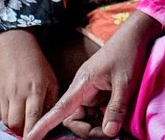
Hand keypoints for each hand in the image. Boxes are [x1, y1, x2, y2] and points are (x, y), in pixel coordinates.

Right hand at [0, 28, 59, 136]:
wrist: (15, 48)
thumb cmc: (37, 66)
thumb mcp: (51, 82)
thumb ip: (50, 103)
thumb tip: (48, 123)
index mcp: (35, 90)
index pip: (32, 118)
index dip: (33, 133)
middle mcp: (17, 93)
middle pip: (15, 124)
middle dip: (22, 132)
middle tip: (28, 131)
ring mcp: (4, 94)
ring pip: (6, 121)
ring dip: (14, 125)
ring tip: (23, 119)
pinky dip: (7, 116)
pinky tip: (15, 109)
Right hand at [25, 11, 162, 139]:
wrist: (134, 35)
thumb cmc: (127, 53)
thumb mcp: (125, 82)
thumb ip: (116, 108)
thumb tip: (109, 133)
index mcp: (83, 84)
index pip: (59, 109)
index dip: (44, 124)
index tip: (29, 138)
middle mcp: (83, 89)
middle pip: (74, 119)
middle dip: (89, 130)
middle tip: (110, 133)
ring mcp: (91, 91)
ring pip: (86, 118)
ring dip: (98, 126)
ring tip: (117, 126)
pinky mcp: (100, 92)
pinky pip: (96, 112)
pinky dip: (104, 119)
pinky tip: (117, 118)